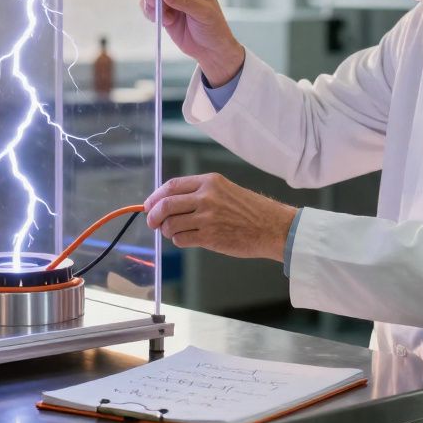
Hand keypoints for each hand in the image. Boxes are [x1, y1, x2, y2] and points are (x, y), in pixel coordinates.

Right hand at [140, 0, 244, 85]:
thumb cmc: (213, 28)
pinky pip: (147, 5)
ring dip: (151, 3)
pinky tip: (164, 21)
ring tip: (165, 16)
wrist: (209, 49)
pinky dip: (150, 13)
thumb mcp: (202, 13)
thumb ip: (184, 1)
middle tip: (155, 2)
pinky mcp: (163, 9)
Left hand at [144, 173, 296, 260]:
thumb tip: (168, 203)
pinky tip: (186, 239)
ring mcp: (207, 217)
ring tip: (173, 232)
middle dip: (153, 215)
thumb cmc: (250, 211)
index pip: (171, 186)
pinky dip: (178, 241)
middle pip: (166, 204)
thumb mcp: (225, 190)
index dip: (155, 197)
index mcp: (209, 182)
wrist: (272, 227)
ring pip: (171, 224)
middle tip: (152, 222)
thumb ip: (199, 193)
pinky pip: (181, 239)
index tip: (149, 205)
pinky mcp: (210, 236)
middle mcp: (206, 197)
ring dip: (167, 231)